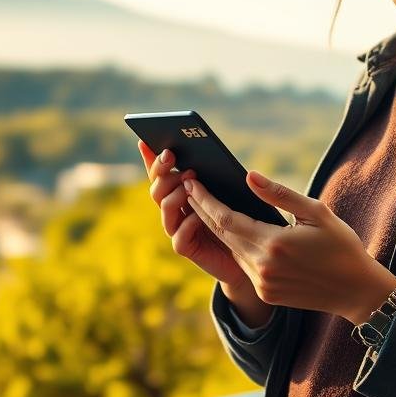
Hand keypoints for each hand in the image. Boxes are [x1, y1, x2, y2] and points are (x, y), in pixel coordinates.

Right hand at [136, 140, 251, 289]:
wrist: (250, 255)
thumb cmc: (242, 218)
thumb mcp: (229, 191)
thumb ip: (214, 176)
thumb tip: (207, 149)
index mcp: (181, 192)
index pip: (160, 173)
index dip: (150, 158)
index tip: (145, 141)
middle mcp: (176, 209)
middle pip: (157, 188)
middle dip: (162, 170)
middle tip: (172, 156)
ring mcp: (178, 228)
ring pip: (165, 207)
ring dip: (175, 193)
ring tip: (189, 181)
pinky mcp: (187, 248)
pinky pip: (179, 236)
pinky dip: (188, 224)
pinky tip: (198, 216)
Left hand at [183, 168, 395, 325]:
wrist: (356, 291)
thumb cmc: (341, 246)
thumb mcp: (316, 213)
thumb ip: (280, 195)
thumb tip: (249, 176)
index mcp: (274, 244)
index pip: (225, 219)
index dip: (205, 201)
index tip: (192, 184)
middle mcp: (263, 267)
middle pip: (221, 235)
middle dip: (203, 211)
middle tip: (189, 189)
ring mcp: (263, 284)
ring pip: (231, 251)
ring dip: (218, 230)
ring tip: (206, 206)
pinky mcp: (266, 294)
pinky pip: (244, 265)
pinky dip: (237, 247)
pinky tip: (232, 232)